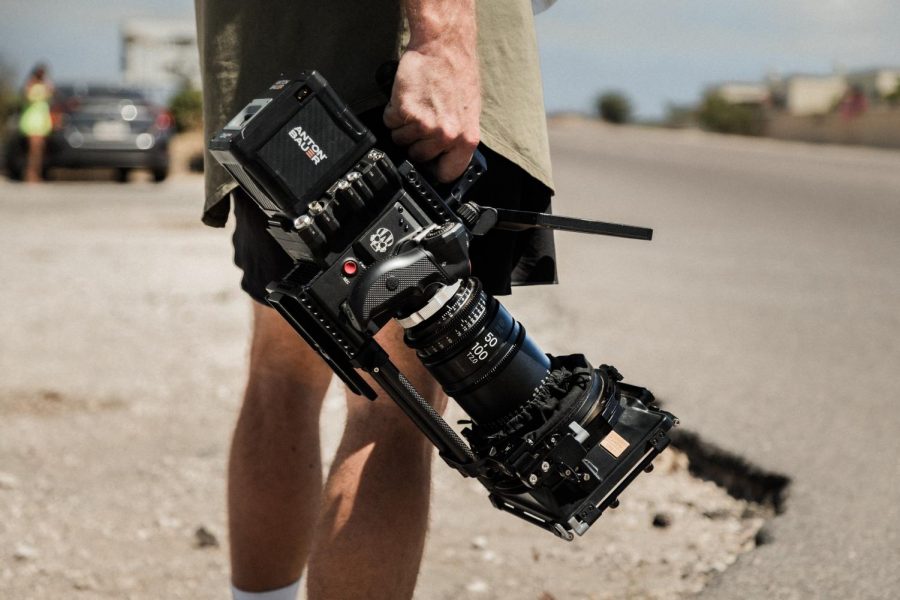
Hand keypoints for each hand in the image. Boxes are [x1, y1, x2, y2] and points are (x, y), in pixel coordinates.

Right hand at [383, 3, 480, 182]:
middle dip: (415, 142)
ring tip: (417, 106)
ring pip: (400, 140)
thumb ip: (457, 140)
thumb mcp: (468, 114)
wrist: (443, 48)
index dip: (435, 169)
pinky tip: (406, 99)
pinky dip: (392, 112)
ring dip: (403, 126)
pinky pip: (389, 123)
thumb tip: (445, 158)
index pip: (447, 174)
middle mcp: (446, 135)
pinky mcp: (404, 111)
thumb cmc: (457, 76)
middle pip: (418, 157)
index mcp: (466, 139)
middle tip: (422, 121)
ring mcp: (424, 125)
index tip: (429, 164)